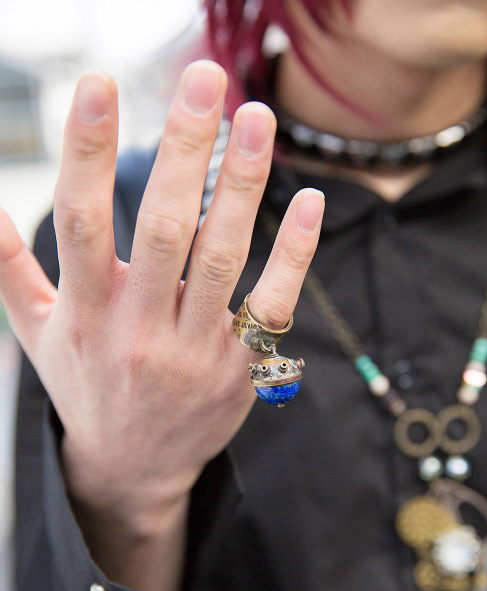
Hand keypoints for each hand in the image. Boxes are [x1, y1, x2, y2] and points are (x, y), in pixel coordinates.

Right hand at [0, 62, 323, 531]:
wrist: (136, 466)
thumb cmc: (87, 386)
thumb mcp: (39, 332)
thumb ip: (11, 269)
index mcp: (86, 313)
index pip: (81, 221)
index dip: (86, 152)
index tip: (98, 83)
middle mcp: (139, 331)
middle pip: (165, 229)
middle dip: (183, 150)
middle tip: (203, 79)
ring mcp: (195, 351)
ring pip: (223, 258)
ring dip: (242, 186)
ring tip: (255, 118)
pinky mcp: (239, 368)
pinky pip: (272, 305)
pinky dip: (294, 254)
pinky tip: (308, 201)